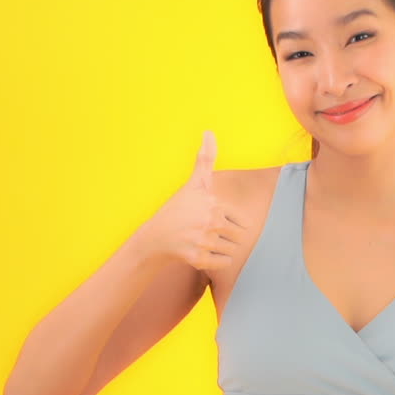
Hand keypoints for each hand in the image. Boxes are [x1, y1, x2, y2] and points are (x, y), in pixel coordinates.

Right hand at [135, 130, 250, 271]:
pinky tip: (202, 253)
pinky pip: (223, 264)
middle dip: (226, 238)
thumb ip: (206, 159)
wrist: (154, 237)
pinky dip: (218, 262)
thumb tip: (209, 131)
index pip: (240, 221)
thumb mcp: (194, 184)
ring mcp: (203, 241)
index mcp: (213, 203)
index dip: (227, 223)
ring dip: (221, 250)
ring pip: (231, 251)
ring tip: (202, 242)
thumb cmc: (178, 209)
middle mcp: (209, 221)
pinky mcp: (197, 259)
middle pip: (238, 237)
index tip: (208, 221)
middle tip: (205, 234)